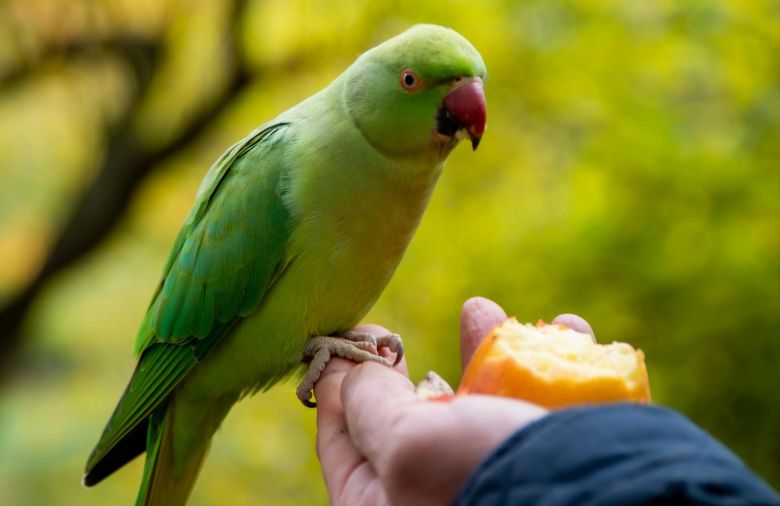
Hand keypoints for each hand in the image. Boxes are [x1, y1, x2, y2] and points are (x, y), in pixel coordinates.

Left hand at [315, 297, 593, 505]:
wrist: (613, 501)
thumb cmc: (490, 478)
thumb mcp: (409, 443)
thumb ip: (370, 406)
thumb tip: (352, 373)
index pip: (343, 444)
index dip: (337, 386)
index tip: (344, 338)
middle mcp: (436, 496)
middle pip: (408, 421)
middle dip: (408, 368)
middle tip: (393, 334)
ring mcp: (495, 478)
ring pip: (478, 405)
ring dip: (486, 350)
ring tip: (485, 310)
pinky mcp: (549, 459)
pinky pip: (538, 404)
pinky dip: (550, 362)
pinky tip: (565, 331)